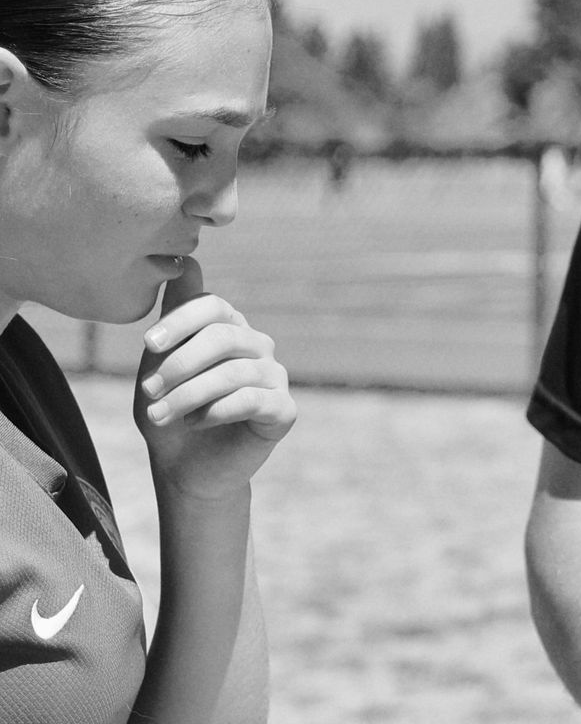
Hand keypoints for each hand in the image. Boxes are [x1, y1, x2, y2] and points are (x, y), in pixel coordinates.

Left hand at [134, 257, 296, 502]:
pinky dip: (216, 411)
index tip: (148, 343)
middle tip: (148, 391)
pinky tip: (195, 423)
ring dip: (189, 394)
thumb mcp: (161, 363)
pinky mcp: (284, 411)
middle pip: (224, 337)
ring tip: (159, 417)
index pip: (214, 307)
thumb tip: (188, 260)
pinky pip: (255, 400)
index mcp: (230, 329)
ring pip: (235, 372)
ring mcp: (275, 378)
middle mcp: (258, 347)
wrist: (185, 470)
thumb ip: (176, 316)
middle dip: (180, 363)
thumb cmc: (171, 413)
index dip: (181, 320)